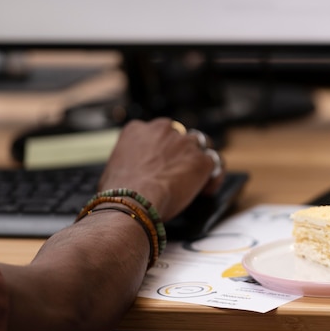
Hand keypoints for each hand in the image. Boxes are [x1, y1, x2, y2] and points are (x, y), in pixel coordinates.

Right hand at [97, 118, 223, 221]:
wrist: (132, 201)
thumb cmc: (119, 192)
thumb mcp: (115, 167)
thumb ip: (130, 161)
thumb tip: (133, 173)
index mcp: (138, 129)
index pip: (156, 130)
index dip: (161, 147)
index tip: (162, 161)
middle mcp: (163, 130)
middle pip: (180, 134)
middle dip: (182, 150)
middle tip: (179, 169)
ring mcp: (184, 143)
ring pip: (201, 143)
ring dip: (199, 158)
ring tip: (197, 177)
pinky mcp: (201, 159)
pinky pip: (215, 163)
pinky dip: (213, 177)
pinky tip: (207, 190)